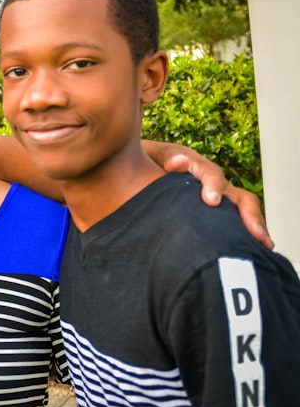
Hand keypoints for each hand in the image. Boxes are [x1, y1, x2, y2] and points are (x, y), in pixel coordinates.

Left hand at [154, 145, 272, 248]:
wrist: (145, 167)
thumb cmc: (153, 161)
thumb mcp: (158, 156)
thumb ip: (168, 157)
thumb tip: (178, 162)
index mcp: (197, 168)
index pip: (211, 174)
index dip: (214, 186)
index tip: (211, 201)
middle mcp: (212, 185)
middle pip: (238, 198)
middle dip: (249, 215)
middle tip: (256, 233)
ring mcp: (215, 200)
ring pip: (239, 213)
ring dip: (251, 228)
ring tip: (262, 245)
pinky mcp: (212, 215)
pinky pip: (230, 224)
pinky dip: (240, 236)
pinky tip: (248, 250)